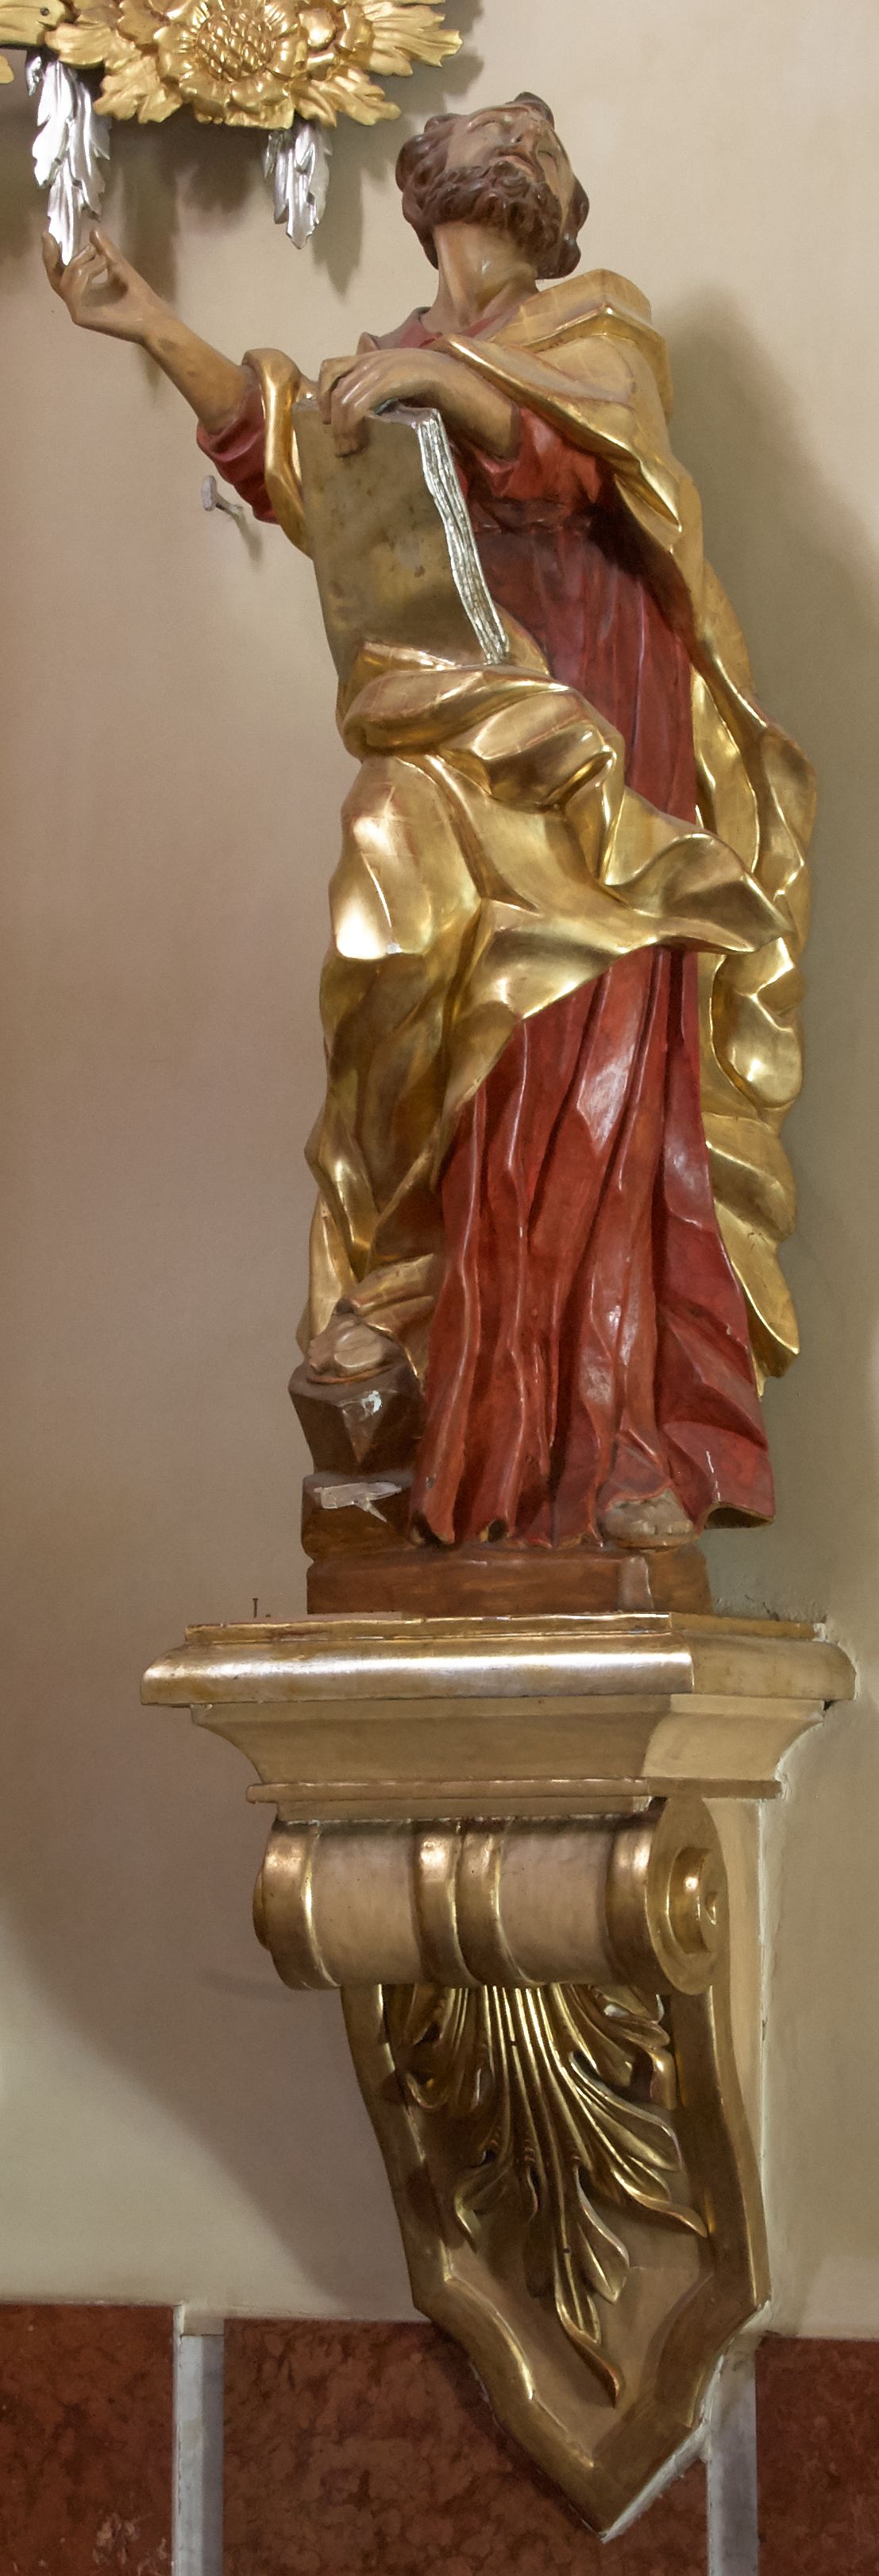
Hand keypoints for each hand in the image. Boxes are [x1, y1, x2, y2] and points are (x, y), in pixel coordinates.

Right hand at [42, 224, 163, 343]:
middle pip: (55, 277)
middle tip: (51, 237)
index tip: (48, 235)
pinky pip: (73, 290)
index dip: (53, 255)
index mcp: (84, 290)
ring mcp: (78, 310)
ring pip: (65, 279)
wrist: (152, 317)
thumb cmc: (138, 296)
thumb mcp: (118, 265)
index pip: (61, 272)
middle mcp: (78, 301)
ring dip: (82, 262)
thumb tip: (94, 230)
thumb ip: (104, 249)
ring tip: (103, 259)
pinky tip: (102, 266)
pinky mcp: (81, 317)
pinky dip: (86, 273)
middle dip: (52, 256)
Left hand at [317, 346, 472, 453]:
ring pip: (343, 402)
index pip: (330, 367)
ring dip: (341, 430)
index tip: (326, 417)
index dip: (321, 392)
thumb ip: (378, 386)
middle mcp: (366, 362)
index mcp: (367, 358)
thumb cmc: (423, 382)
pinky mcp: (382, 384)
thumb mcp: (394, 378)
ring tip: (346, 449)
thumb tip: (365, 412)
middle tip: (337, 444)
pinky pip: (356, 407)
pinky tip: (356, 441)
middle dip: (332, 421)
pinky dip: (351, 427)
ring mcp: (374, 372)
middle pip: (335, 391)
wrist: (444, 374)